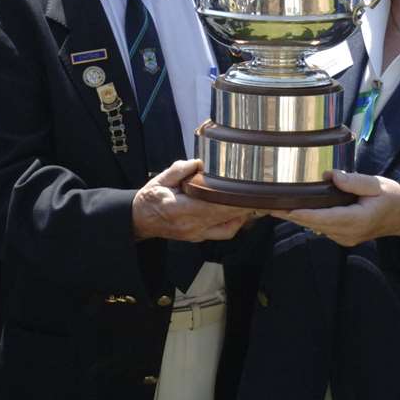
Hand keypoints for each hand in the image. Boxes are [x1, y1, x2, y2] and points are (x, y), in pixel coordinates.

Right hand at [132, 159, 251, 241]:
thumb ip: (180, 170)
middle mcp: (190, 225)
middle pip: (224, 218)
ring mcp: (196, 234)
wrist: (140, 220)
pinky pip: (222, 233)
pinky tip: (240, 212)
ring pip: (227, 229)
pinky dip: (235, 223)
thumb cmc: (150, 200)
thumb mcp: (160, 180)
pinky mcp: (199, 237)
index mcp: (179, 209)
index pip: (211, 207)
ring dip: (242, 215)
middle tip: (259, 194)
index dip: (231, 201)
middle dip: (243, 207)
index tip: (247, 192)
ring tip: (251, 200)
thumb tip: (199, 162)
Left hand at [275, 170, 399, 245]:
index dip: (303, 214)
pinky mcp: (342, 236)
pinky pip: (321, 228)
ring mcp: (344, 238)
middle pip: (314, 224)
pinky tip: (294, 210)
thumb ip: (354, 181)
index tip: (284, 209)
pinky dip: (307, 219)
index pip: (324, 218)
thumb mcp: (376, 185)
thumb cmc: (390, 197)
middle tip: (268, 205)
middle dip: (291, 215)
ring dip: (297, 217)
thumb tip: (331, 176)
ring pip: (315, 227)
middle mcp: (347, 233)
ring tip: (274, 206)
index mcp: (356, 220)